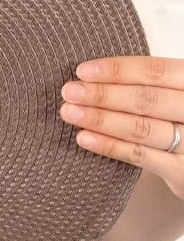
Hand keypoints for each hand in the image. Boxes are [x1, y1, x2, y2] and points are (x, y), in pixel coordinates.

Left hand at [60, 55, 183, 200]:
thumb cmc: (176, 117)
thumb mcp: (170, 94)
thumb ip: (142, 84)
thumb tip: (87, 77)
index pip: (156, 71)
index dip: (117, 70)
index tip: (83, 71)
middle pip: (146, 100)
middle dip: (102, 95)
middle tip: (69, 92)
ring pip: (141, 128)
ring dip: (100, 119)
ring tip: (69, 113)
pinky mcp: (181, 170)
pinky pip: (140, 156)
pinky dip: (109, 146)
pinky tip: (84, 138)